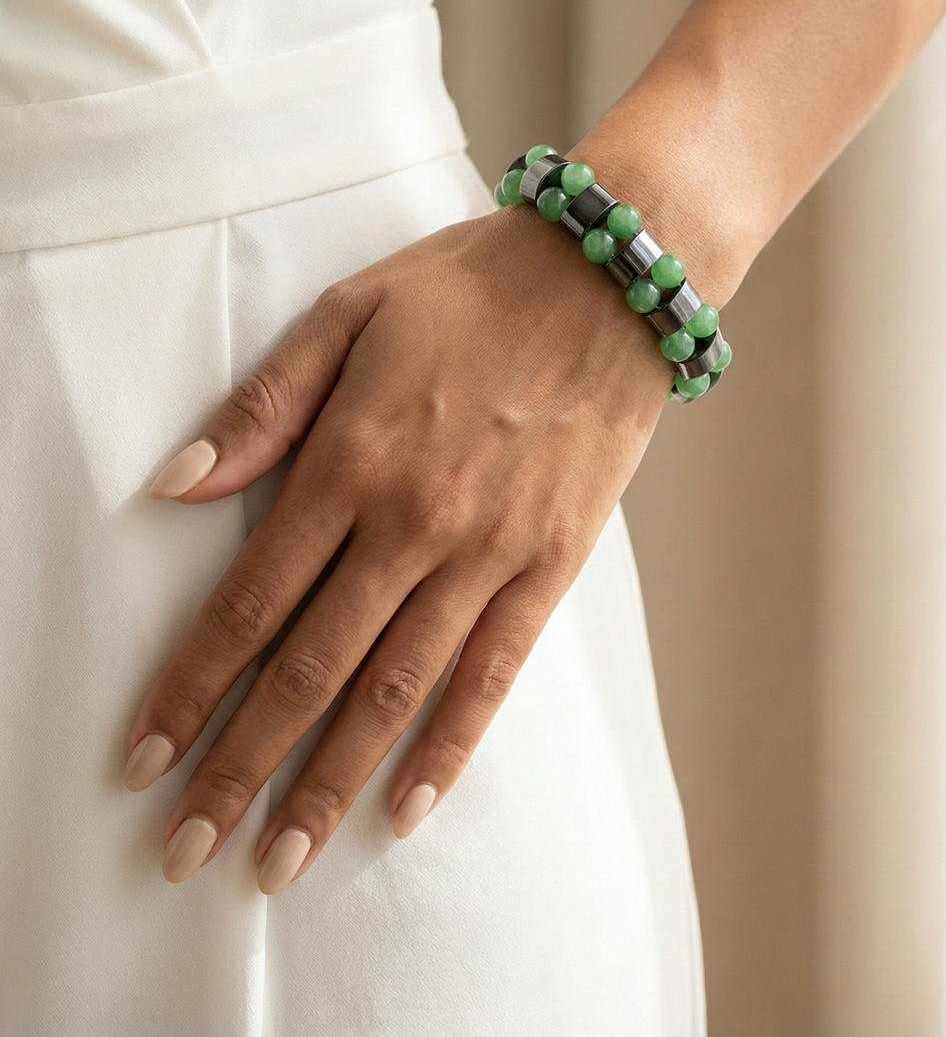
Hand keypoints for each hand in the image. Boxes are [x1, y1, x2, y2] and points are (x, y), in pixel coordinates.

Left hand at [125, 204, 669, 893]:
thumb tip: (175, 485)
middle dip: (240, 768)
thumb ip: (263, 406)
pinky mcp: (552, 565)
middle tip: (189, 850)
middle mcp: (415, 522)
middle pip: (309, 670)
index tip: (145, 758)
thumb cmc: (471, 287)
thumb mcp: (348, 312)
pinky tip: (406, 808)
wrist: (609, 276)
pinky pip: (494, 675)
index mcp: (353, 458)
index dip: (191, 687)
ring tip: (280, 860)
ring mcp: (490, 552)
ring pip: (393, 692)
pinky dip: (448, 747)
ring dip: (330, 784)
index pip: (250, 600)